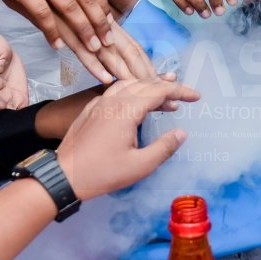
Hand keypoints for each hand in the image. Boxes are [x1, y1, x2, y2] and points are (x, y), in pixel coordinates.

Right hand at [0, 33, 28, 110]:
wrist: (1, 51)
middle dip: (3, 113)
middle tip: (12, 112)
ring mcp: (5, 96)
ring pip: (7, 111)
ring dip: (14, 115)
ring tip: (22, 116)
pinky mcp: (17, 96)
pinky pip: (20, 107)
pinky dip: (24, 113)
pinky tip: (29, 114)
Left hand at [56, 78, 200, 199]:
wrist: (64, 176)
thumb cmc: (102, 173)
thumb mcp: (140, 166)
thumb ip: (164, 147)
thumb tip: (181, 133)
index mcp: (126, 110)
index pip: (158, 91)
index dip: (180, 91)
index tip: (196, 97)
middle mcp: (112, 100)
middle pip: (145, 83)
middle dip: (167, 87)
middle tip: (183, 98)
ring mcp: (99, 103)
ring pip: (128, 84)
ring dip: (148, 88)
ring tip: (163, 100)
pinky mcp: (90, 110)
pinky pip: (114, 91)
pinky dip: (132, 92)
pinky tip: (136, 105)